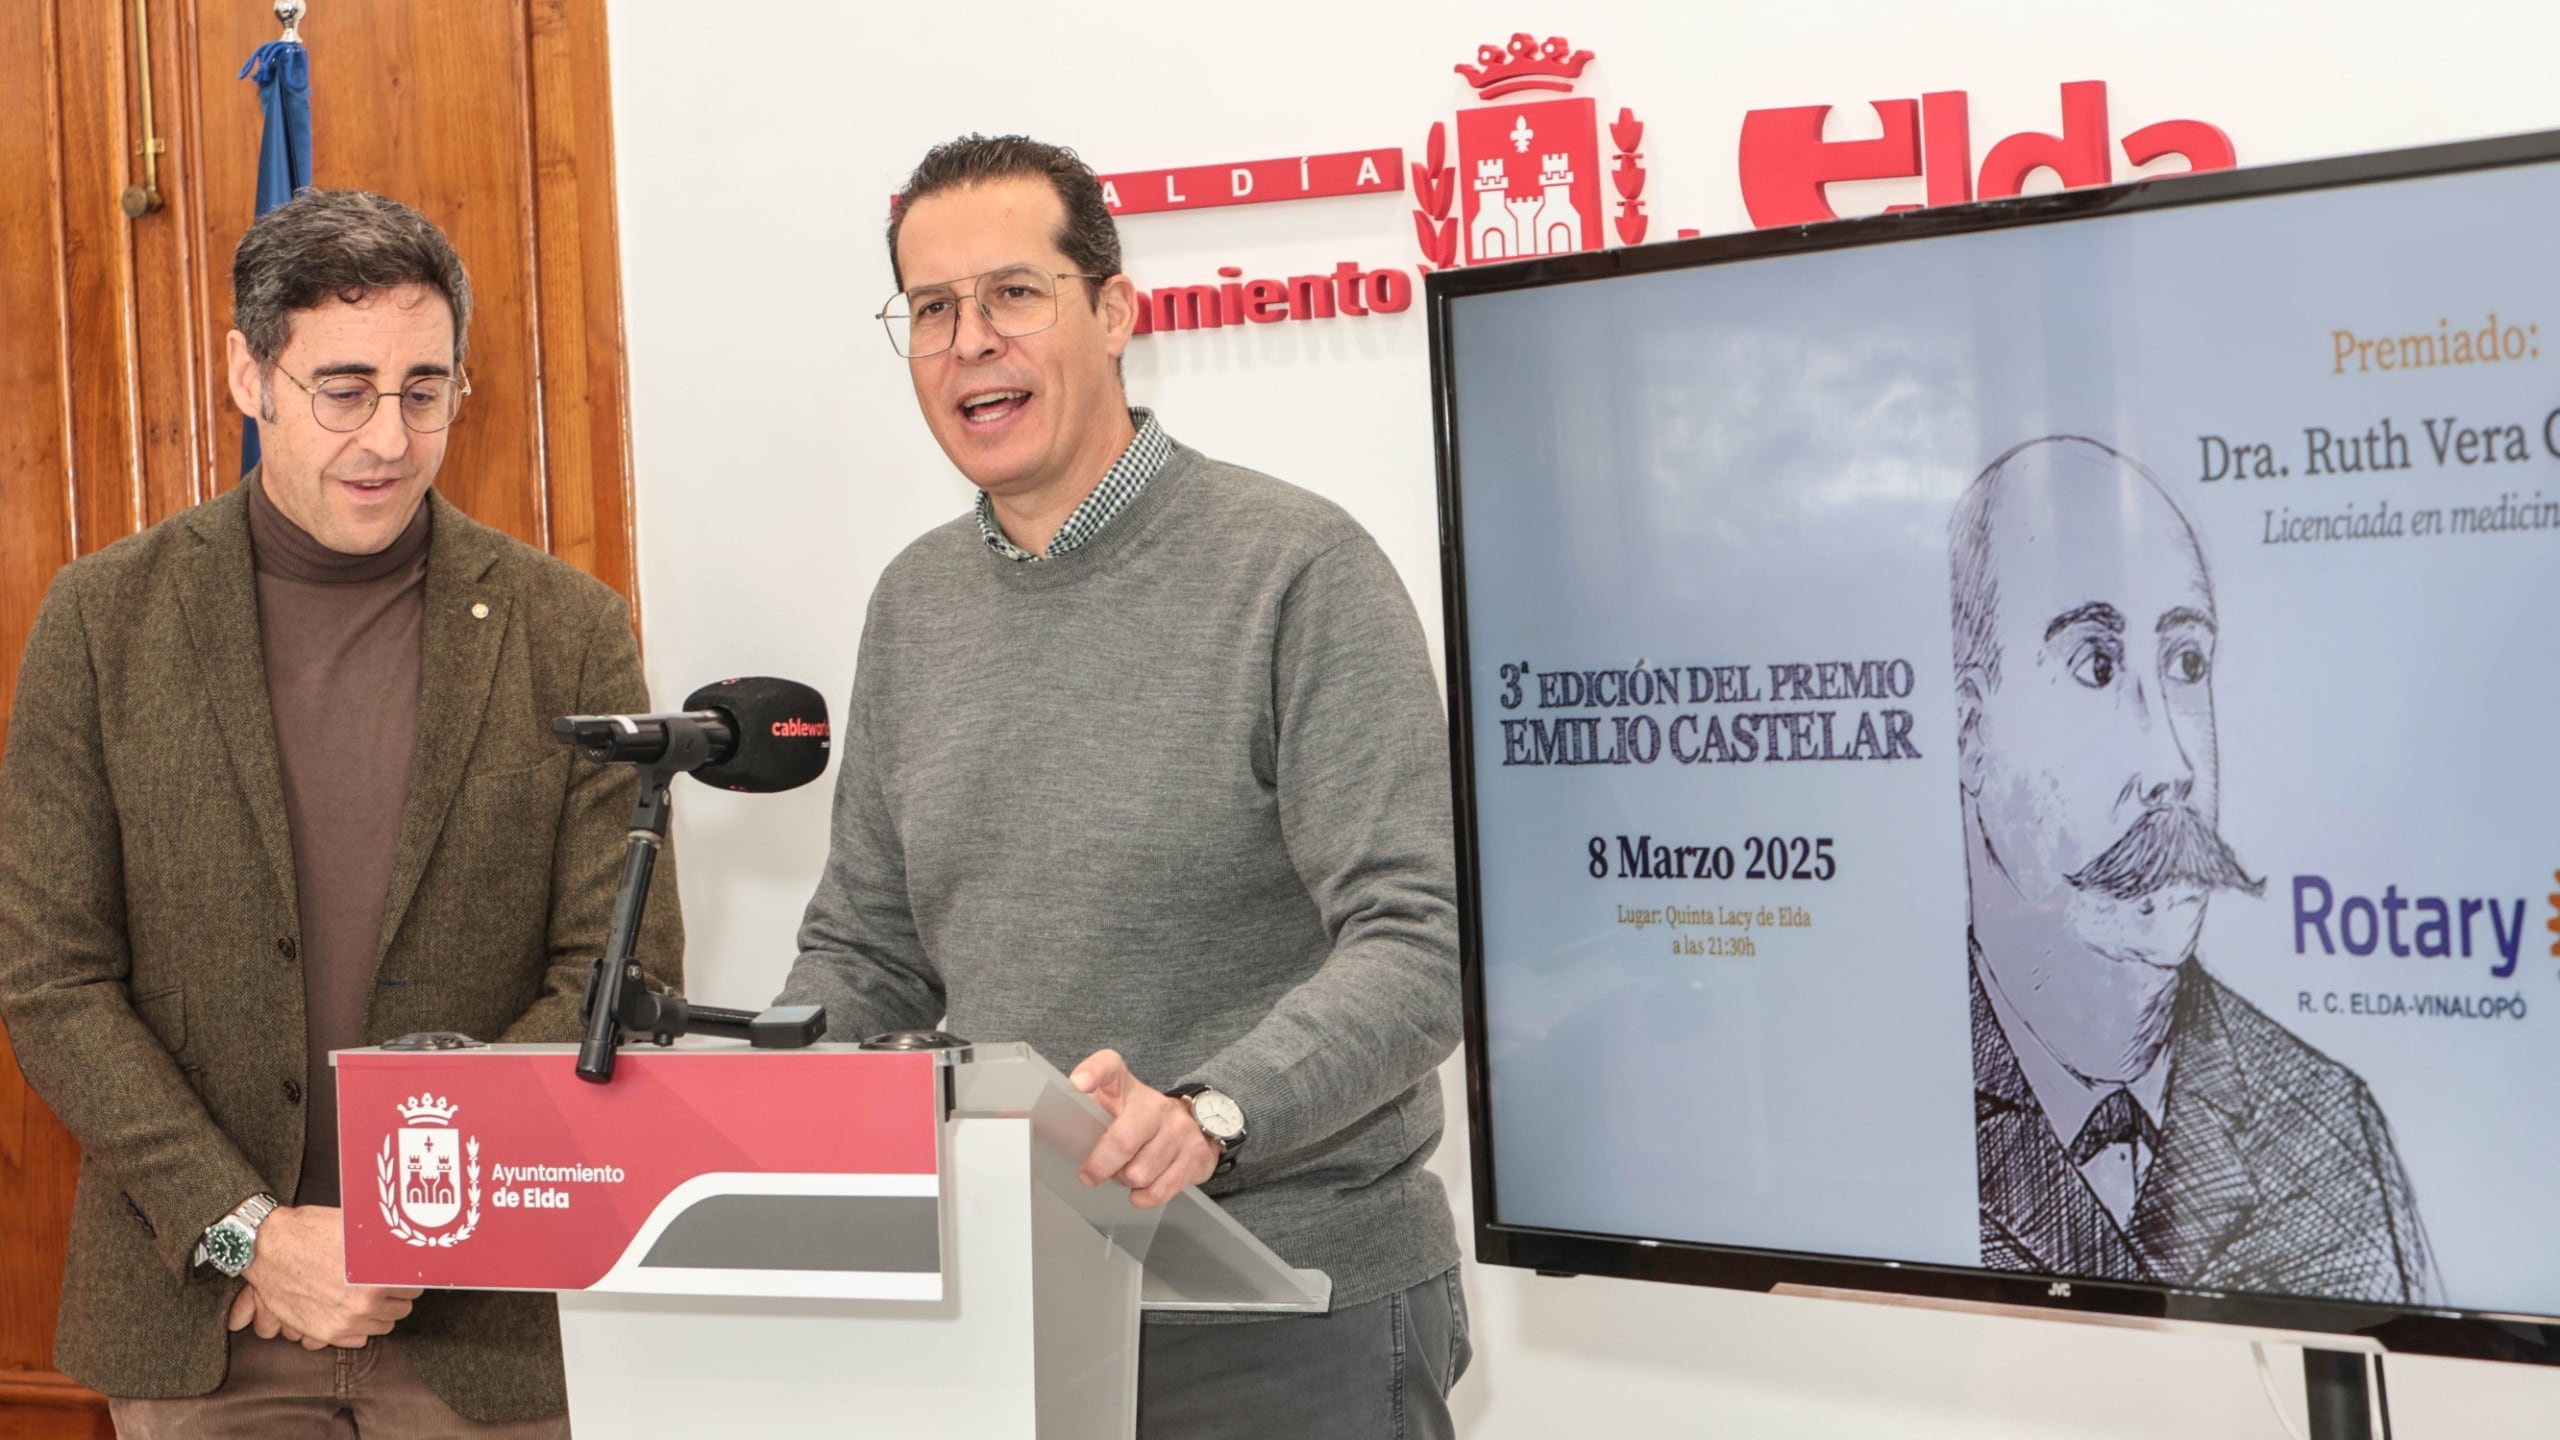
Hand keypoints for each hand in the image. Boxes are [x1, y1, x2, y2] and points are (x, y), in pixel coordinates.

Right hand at [237, 1206, 422, 1348]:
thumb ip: (387, 1245)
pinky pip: (359, 1340)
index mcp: (377, 1276)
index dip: (408, 1278)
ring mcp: (344, 1321)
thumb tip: (412, 1248)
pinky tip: (355, 1312)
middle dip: (396, 1296)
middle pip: (402, 1308)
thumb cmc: (312, 1231)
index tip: (404, 1274)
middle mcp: (364, 1303)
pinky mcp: (324, 1332)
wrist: (269, 1246)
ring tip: (370, 1296)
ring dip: (379, 1312)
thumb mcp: (359, 1229)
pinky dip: (359, 1328)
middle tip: (387, 1284)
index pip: (414, 1288)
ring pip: (382, 1326)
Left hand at [1070, 1049, 1220, 1210]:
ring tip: (1127, 1172)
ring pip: (1139, 1174)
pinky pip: (1159, 1191)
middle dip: (1100, 1166)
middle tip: (1091, 1174)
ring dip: (1126, 1181)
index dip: (1093, 1071)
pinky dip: (1143, 1197)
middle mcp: (1157, 1105)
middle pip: (1122, 1142)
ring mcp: (1180, 1130)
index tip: (1079, 1083)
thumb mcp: (1116, 1103)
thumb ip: (1088, 1106)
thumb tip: (1056, 1124)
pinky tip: (1142, 1187)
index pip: (1110, 1067)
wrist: (1195, 1124)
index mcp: (1128, 1087)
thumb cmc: (1140, 1118)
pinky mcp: (1196, 1156)